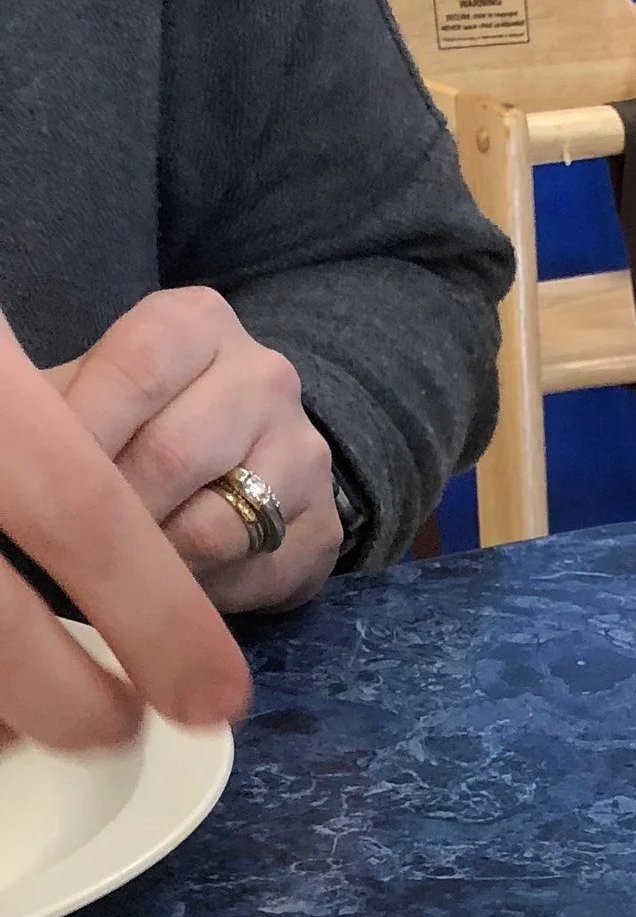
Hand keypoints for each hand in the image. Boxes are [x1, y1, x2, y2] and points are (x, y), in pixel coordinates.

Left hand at [52, 287, 340, 616]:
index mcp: (199, 324)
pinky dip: (202, 592)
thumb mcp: (100, 394)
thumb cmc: (149, 420)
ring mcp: (304, 453)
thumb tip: (17, 452)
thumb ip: (61, 411)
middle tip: (75, 541)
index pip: (136, 369)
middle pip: (174, 455)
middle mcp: (264, 377)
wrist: (255, 454)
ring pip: (215, 526)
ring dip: (158, 560)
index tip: (44, 481)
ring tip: (123, 568)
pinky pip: (250, 574)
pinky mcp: (325, 527)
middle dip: (116, 510)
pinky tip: (176, 584)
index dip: (83, 432)